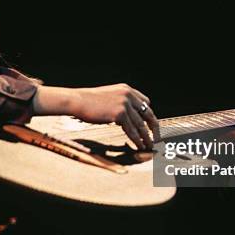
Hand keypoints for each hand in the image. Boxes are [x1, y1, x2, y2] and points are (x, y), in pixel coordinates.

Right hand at [33, 84, 159, 149]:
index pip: (145, 102)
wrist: (77, 101)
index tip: (152, 125)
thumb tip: (126, 117)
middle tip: (157, 137)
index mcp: (127, 89)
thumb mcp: (107, 97)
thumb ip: (119, 103)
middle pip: (148, 113)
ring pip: (141, 124)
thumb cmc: (88, 102)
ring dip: (146, 137)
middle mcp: (128, 95)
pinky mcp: (120, 114)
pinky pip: (132, 130)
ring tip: (149, 145)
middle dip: (154, 127)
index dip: (149, 115)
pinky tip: (140, 145)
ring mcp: (125, 104)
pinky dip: (137, 139)